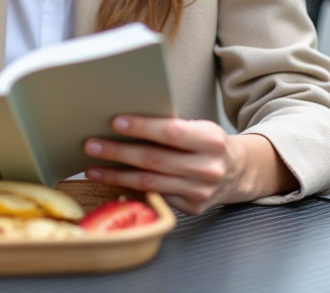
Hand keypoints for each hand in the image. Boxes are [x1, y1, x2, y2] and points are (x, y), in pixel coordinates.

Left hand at [82, 115, 296, 214]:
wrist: (237, 171)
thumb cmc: (208, 144)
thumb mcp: (199, 128)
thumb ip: (171, 128)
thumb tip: (125, 123)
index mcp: (210, 140)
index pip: (170, 132)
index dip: (141, 127)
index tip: (115, 122)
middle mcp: (208, 168)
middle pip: (154, 159)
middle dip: (118, 152)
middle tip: (92, 145)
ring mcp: (200, 192)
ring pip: (150, 182)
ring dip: (117, 175)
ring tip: (93, 168)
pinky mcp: (192, 207)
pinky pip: (156, 196)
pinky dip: (131, 189)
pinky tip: (114, 182)